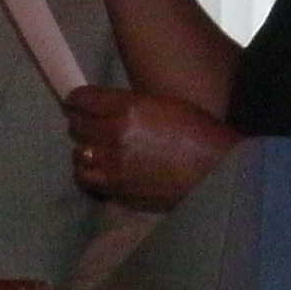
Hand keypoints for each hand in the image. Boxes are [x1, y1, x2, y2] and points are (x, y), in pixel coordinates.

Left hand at [64, 79, 238, 207]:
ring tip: (92, 148)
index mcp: (126, 107)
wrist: (215, 171)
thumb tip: (109, 109)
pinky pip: (88, 179)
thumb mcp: (164, 103)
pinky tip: (98, 169)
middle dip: (80, 122)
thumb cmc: (198, 131)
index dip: (75, 100)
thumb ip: (131, 105)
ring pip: (77, 154)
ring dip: (83, 148)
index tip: (75, 102)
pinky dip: (89, 172)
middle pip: (77, 126)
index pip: (81, 100)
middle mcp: (113, 134)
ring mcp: (112, 165)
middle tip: (86, 123)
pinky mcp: (117, 189)